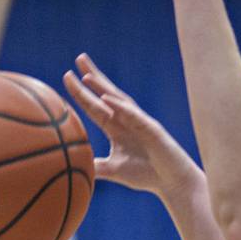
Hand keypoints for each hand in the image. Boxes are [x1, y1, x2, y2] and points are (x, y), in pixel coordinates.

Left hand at [64, 53, 200, 199]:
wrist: (173, 181)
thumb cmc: (147, 174)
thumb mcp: (114, 170)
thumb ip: (96, 166)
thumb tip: (71, 167)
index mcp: (117, 129)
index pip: (95, 107)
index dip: (81, 93)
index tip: (67, 76)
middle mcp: (127, 120)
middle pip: (106, 94)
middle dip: (92, 77)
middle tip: (79, 58)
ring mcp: (140, 122)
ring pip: (119, 100)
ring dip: (103, 87)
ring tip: (87, 76)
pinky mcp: (151, 129)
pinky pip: (133, 115)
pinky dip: (119, 106)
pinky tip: (105, 98)